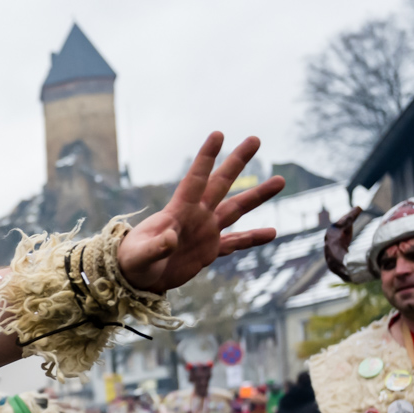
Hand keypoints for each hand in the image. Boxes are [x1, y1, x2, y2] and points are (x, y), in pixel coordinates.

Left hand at [118, 132, 284, 293]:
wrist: (136, 278)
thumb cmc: (132, 262)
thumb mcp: (141, 256)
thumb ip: (155, 248)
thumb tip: (170, 240)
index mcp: (178, 212)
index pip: (195, 180)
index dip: (206, 158)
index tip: (218, 134)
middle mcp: (196, 216)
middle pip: (221, 184)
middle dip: (237, 162)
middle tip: (255, 139)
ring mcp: (205, 231)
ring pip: (236, 209)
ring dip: (257, 196)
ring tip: (281, 180)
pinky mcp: (209, 250)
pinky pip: (236, 242)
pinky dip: (252, 238)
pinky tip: (272, 232)